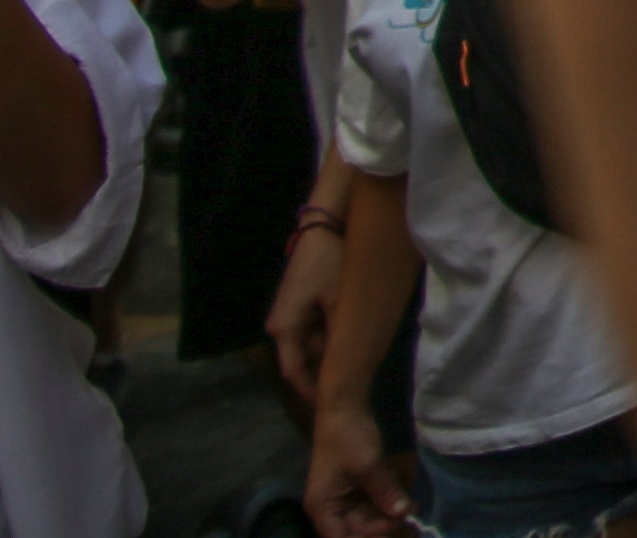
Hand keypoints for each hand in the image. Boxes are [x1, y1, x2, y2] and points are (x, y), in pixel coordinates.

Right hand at [269, 222, 340, 406]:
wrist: (324, 227)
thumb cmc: (331, 263)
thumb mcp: (340, 301)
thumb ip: (339, 334)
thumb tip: (348, 364)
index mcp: (285, 329)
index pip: (295, 373)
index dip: (311, 392)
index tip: (331, 408)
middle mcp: (281, 326)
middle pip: (303, 361)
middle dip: (324, 375)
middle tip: (350, 392)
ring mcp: (289, 315)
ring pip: (311, 346)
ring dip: (329, 355)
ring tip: (355, 371)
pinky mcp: (299, 305)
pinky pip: (314, 330)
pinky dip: (329, 337)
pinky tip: (351, 342)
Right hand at [305, 398, 415, 534]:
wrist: (345, 409)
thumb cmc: (349, 439)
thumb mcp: (369, 467)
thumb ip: (385, 493)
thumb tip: (402, 514)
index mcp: (323, 509)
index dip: (368, 537)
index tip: (394, 526)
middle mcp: (330, 509)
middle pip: (357, 531)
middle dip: (384, 525)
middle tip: (412, 514)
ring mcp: (344, 499)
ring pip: (368, 518)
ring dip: (389, 513)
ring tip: (413, 505)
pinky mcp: (356, 488)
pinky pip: (372, 504)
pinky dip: (387, 501)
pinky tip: (403, 493)